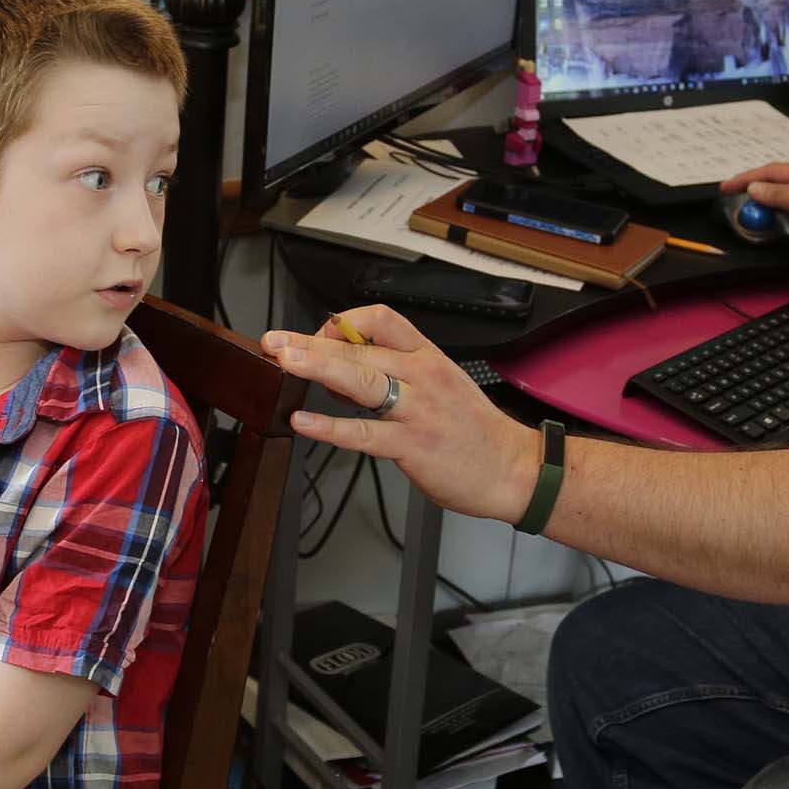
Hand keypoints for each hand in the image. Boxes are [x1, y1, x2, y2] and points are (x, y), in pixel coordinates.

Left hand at [260, 307, 543, 526]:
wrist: (513, 468)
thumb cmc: (474, 431)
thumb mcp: (441, 385)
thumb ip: (397, 375)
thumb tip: (342, 373)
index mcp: (427, 357)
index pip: (381, 320)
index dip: (343, 322)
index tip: (318, 334)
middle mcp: (421, 376)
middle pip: (359, 347)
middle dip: (311, 342)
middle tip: (276, 342)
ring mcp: (416, 410)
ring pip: (360, 380)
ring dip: (317, 367)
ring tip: (284, 363)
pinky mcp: (411, 445)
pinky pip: (363, 433)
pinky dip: (329, 427)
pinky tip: (303, 422)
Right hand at [722, 163, 788, 253]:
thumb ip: (782, 195)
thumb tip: (756, 189)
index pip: (771, 171)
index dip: (746, 178)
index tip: (727, 187)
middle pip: (775, 179)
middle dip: (752, 186)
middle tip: (733, 197)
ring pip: (782, 191)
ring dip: (764, 198)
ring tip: (750, 208)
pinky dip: (777, 207)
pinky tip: (774, 215)